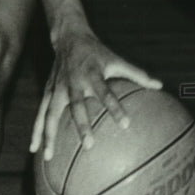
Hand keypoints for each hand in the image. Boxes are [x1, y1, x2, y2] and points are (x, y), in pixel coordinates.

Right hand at [29, 32, 162, 160]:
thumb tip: (160, 86)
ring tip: (48, 157)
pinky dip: (37, 130)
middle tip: (89, 145)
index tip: (126, 124)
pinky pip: (41, 114)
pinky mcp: (48, 92)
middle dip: (82, 125)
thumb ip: (137, 74)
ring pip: (51, 114)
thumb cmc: (97, 52)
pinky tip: (35, 149)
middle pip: (77, 106)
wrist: (69, 37)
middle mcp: (74, 83)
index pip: (106, 93)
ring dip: (49, 134)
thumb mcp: (117, 60)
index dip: (116, 108)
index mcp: (93, 75)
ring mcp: (58, 88)